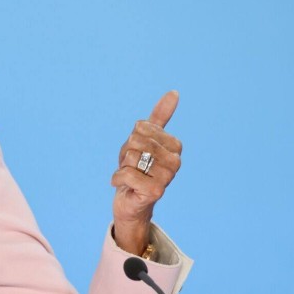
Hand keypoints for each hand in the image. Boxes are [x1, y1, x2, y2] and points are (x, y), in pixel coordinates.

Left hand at [110, 91, 182, 254]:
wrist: (130, 200)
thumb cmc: (137, 168)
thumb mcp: (144, 139)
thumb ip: (159, 117)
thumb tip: (174, 93)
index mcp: (175, 146)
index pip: (142, 127)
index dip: (132, 139)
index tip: (138, 153)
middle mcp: (176, 161)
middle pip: (136, 141)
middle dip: (126, 154)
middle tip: (131, 167)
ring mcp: (168, 177)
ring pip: (131, 157)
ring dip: (122, 167)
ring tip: (130, 176)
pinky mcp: (156, 192)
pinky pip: (127, 173)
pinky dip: (117, 178)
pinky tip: (123, 185)